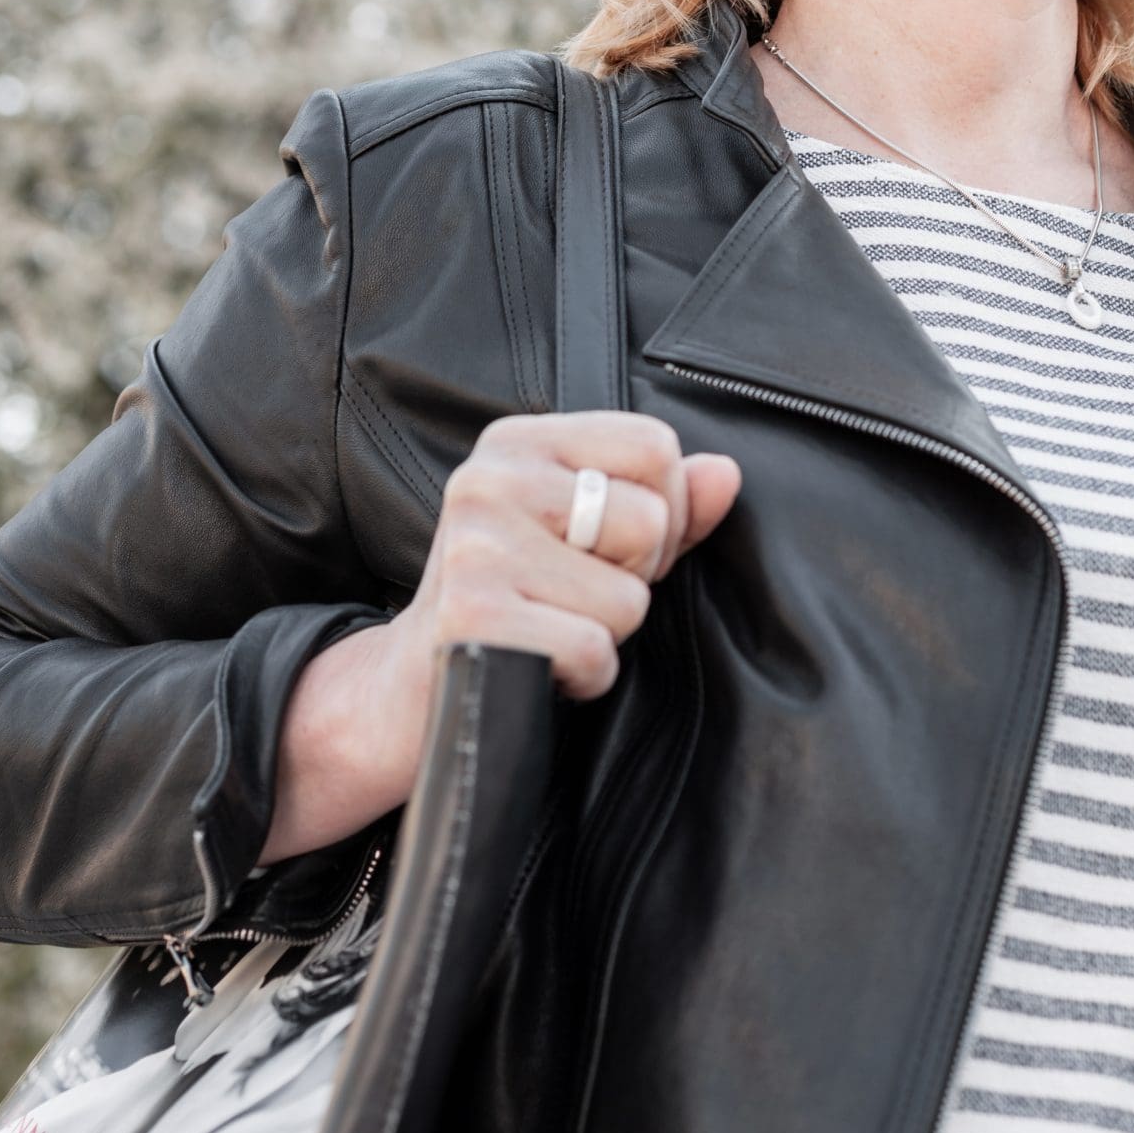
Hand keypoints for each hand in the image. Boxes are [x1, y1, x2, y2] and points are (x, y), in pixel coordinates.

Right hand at [390, 408, 739, 705]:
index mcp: (520, 443)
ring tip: (548, 628)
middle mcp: (491, 480)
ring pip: (629, 598)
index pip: (654, 444)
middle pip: (651, 520)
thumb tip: (725, 473)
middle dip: (635, 578)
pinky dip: (582, 676)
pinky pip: (593, 650)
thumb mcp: (583, 536)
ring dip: (605, 634)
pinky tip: (537, 665)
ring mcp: (477, 546)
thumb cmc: (511, 602)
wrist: (408, 690)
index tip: (617, 550)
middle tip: (574, 596)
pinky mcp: (474, 615)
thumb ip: (661, 502)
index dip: (665, 511)